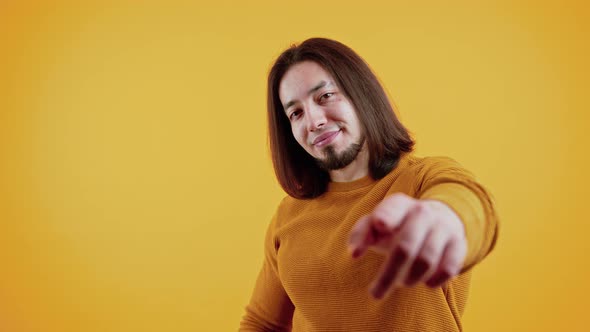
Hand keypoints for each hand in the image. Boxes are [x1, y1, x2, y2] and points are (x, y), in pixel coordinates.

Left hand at [348, 193, 466, 298]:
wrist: (438, 217)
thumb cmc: (396, 225)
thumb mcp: (376, 224)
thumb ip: (360, 234)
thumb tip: (354, 253)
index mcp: (399, 204)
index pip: (392, 208)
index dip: (386, 216)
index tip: (380, 224)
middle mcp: (422, 212)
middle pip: (405, 247)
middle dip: (388, 275)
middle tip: (375, 293)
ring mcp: (443, 227)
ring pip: (426, 261)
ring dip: (409, 279)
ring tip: (401, 282)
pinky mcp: (459, 243)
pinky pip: (449, 268)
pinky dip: (434, 280)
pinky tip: (426, 282)